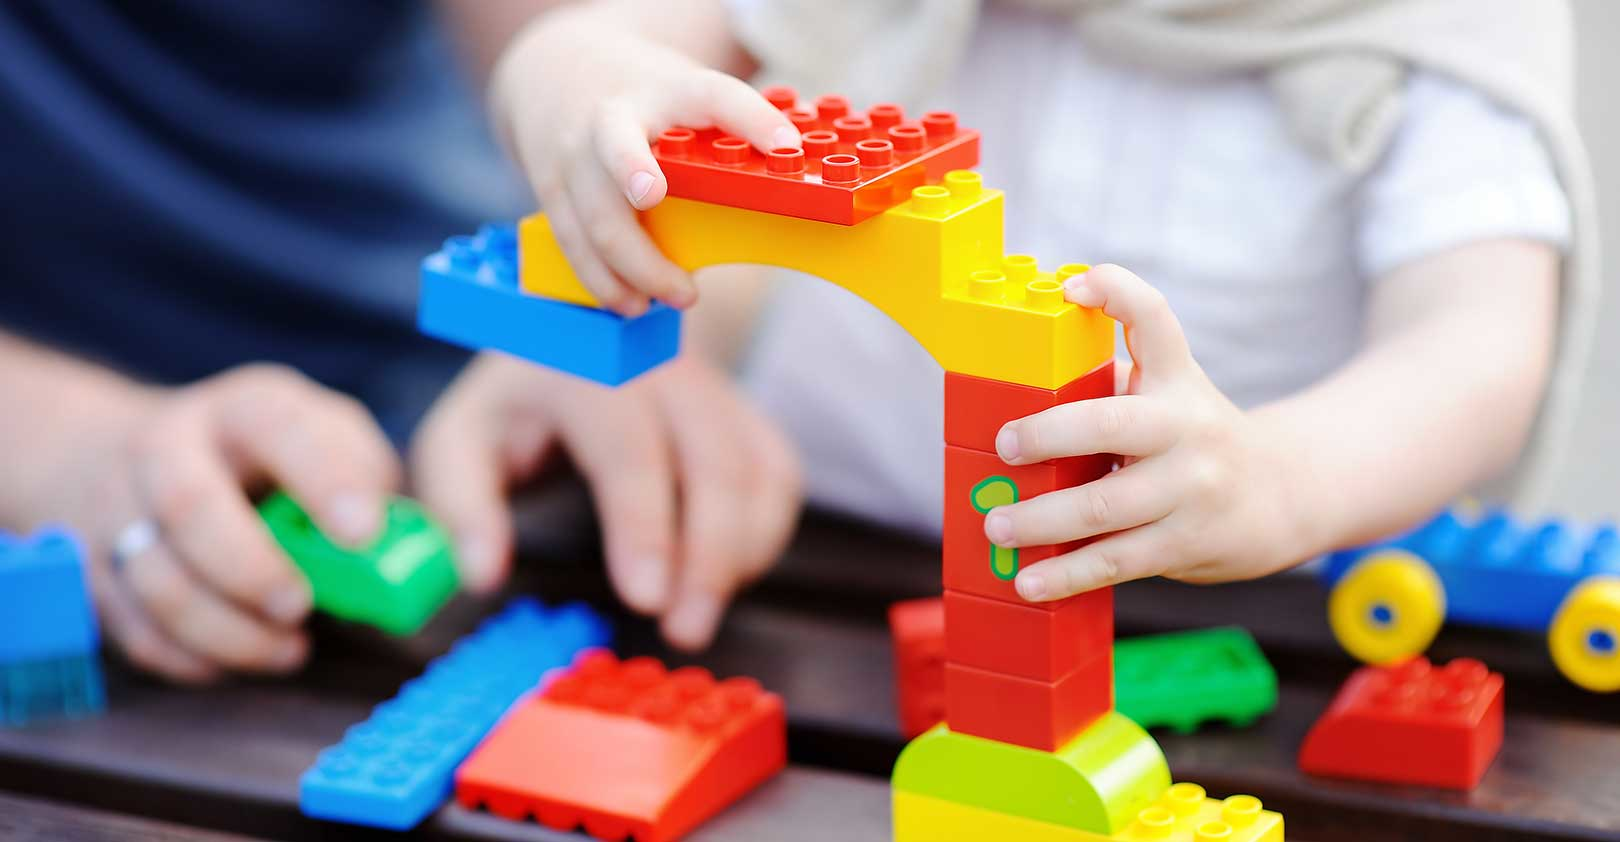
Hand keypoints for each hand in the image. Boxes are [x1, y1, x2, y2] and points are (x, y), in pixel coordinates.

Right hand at [53, 365, 399, 682]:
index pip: (279, 428)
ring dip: (225, 629)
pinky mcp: (97, 568)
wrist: (152, 455)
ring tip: (288, 648)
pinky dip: (188, 657)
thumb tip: (395, 545)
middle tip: (301, 606)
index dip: (324, 481)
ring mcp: (120, 506)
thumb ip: (366, 482)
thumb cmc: (275, 458)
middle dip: (250, 567)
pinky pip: (132, 627)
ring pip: (155, 577)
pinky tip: (237, 661)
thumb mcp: (329, 441)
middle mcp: (170, 447)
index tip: (364, 534)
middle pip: (189, 505)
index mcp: (245, 408)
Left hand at [411, 353, 801, 650]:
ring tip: (696, 616)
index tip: (643, 599)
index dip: (642, 525)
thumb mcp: (461, 441)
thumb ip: (462, 507)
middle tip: (684, 630)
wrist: (581, 334)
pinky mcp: (746, 415)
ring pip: (757, 470)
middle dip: (709, 555)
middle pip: (713, 460)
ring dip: (740, 554)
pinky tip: (725, 577)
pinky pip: (778, 477)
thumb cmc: (516, 406)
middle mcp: (663, 367)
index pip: (629, 448)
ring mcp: (714, 387)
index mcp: (585, 368)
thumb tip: (482, 576)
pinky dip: (763, 535)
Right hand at [490, 6, 798, 314]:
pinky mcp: (552, 190)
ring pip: (593, 220)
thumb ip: (735, 127)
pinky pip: (572, 242)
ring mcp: (574, 156)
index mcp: (664, 91)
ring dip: (630, 271)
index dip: (751, 118)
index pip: (712, 95)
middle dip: (644, 216)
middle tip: (688, 286)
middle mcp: (612, 118)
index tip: (787, 148)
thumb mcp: (690, 94)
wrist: (560, 72)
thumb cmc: (649, 99)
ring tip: (673, 299)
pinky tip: (631, 303)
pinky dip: (600, 280)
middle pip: (621, 160)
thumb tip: (794, 165)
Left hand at [982, 265, 1304, 601]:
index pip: (1154, 320)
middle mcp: (1187, 428)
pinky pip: (1116, 560)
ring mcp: (1190, 489)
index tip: (1074, 286)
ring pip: (1104, 506)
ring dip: (1041, 520)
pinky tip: (1030, 584)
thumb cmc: (1196, 440)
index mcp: (1176, 379)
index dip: (1117, 294)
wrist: (1284, 497)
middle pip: (1109, 423)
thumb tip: (1016, 387)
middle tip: (1002, 447)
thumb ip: (1111, 385)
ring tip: (996, 527)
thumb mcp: (1170, 395)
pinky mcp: (1186, 542)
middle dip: (1046, 435)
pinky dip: (1067, 575)